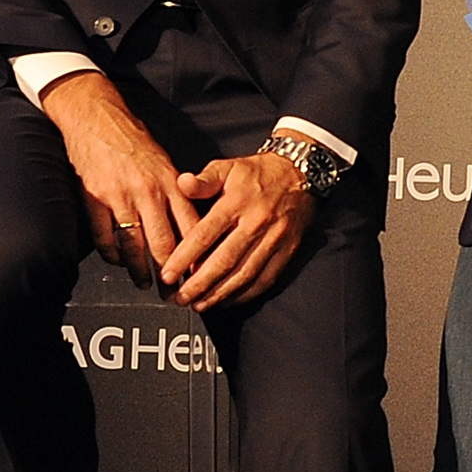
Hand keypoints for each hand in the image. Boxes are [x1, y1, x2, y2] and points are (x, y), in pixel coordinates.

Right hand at [40, 71, 198, 288]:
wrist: (98, 117)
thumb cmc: (135, 141)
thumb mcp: (167, 165)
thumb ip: (180, 195)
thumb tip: (194, 228)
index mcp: (172, 184)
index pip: (192, 229)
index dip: (198, 257)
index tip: (202, 277)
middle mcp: (149, 193)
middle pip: (164, 245)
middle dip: (170, 274)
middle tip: (174, 292)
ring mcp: (120, 197)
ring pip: (134, 246)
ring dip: (140, 271)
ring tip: (145, 283)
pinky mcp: (94, 198)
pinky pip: (105, 236)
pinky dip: (112, 254)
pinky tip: (117, 261)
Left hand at [158, 150, 315, 310]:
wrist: (303, 173)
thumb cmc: (260, 172)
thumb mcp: (227, 167)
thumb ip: (203, 180)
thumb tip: (182, 184)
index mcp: (237, 203)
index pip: (205, 234)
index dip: (184, 257)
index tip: (168, 274)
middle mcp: (256, 223)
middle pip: (224, 260)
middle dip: (200, 284)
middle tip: (181, 298)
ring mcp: (274, 239)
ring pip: (245, 274)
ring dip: (220, 293)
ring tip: (200, 304)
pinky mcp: (287, 251)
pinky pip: (266, 278)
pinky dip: (246, 294)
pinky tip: (229, 301)